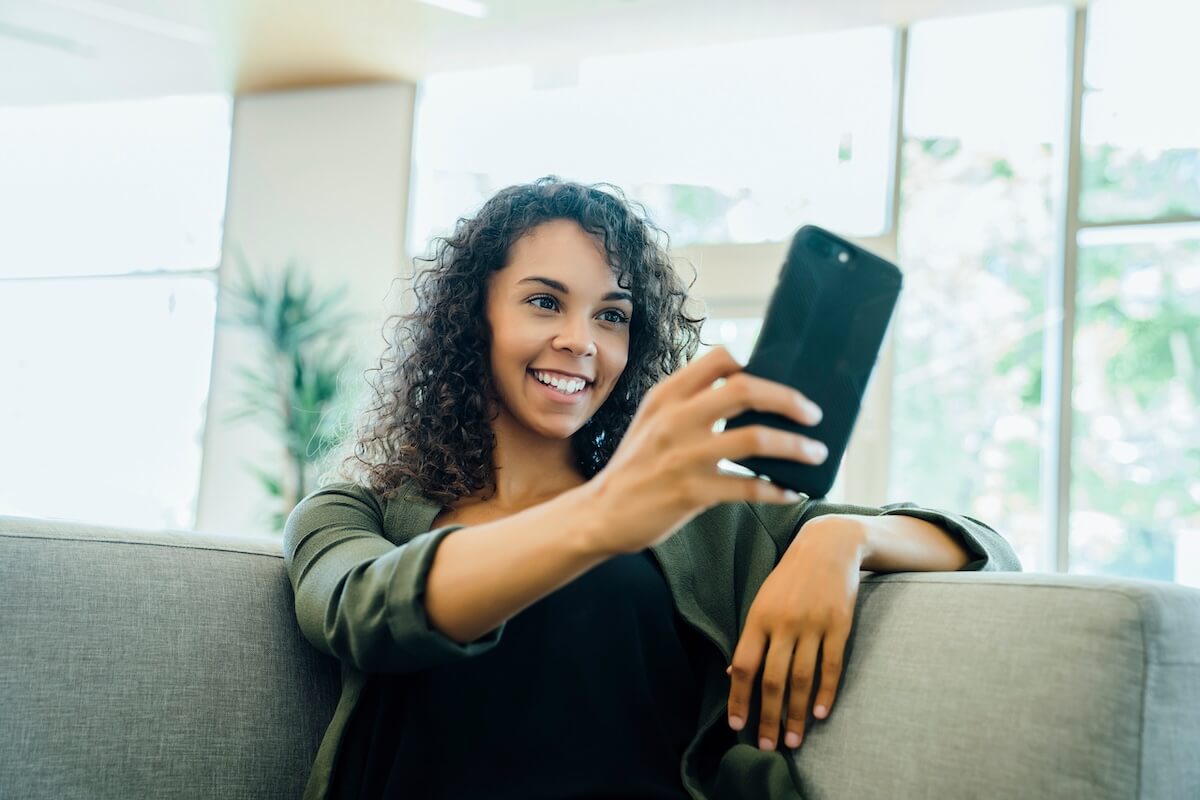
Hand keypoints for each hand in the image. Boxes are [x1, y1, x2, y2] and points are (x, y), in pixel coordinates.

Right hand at [580, 346, 826, 556]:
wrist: (600, 514)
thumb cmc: (635, 467)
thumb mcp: (652, 421)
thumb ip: (688, 404)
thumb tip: (745, 393)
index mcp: (667, 395)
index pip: (719, 358)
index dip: (754, 365)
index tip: (776, 381)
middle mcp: (676, 418)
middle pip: (746, 390)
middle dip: (789, 399)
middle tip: (813, 413)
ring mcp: (684, 455)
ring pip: (755, 439)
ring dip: (795, 446)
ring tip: (816, 454)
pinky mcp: (691, 492)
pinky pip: (748, 487)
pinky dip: (778, 490)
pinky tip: (790, 492)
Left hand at [725, 514, 866, 751]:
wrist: (828, 545)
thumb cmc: (789, 578)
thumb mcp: (762, 601)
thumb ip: (750, 638)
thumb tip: (730, 675)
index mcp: (758, 618)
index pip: (742, 666)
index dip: (737, 698)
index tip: (736, 726)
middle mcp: (783, 624)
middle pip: (772, 679)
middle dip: (768, 717)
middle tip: (767, 747)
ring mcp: (812, 625)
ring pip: (802, 679)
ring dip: (795, 714)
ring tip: (792, 740)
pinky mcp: (839, 625)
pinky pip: (831, 666)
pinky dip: (826, 693)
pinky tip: (819, 714)